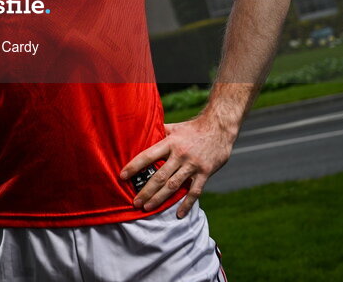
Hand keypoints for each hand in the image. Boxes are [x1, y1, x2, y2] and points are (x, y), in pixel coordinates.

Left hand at [119, 115, 235, 217]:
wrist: (219, 127)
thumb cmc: (193, 127)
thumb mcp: (174, 127)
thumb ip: (159, 132)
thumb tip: (143, 132)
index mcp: (170, 143)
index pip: (147, 156)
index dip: (134, 166)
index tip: (122, 176)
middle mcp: (180, 155)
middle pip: (159, 176)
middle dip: (145, 191)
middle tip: (135, 202)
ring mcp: (193, 165)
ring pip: (173, 186)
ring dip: (159, 198)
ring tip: (148, 208)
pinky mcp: (205, 173)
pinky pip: (194, 191)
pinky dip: (187, 204)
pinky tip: (179, 214)